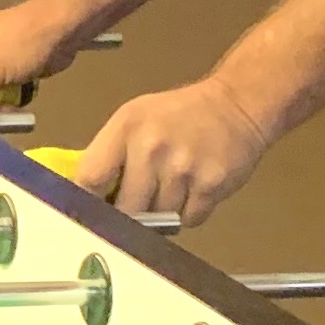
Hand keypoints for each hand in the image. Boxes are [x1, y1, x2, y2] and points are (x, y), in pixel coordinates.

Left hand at [72, 78, 272, 223]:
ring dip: (161, 214)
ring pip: (157, 218)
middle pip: (125, 208)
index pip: (90, 177)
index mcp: (127, 128)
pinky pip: (187, 220)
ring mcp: (182, 169)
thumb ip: (111, 153)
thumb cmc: (179, 115)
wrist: (238, 105)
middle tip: (135, 206)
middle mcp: (152, 148)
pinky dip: (187, 214)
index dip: (87, 200)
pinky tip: (193, 192)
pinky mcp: (210, 187)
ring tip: (170, 190)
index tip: (90, 210)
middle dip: (128, 214)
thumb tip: (85, 196)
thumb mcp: (136, 118)